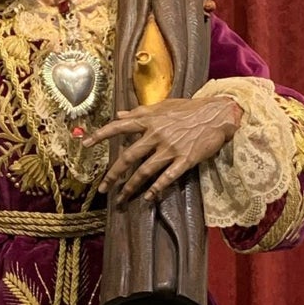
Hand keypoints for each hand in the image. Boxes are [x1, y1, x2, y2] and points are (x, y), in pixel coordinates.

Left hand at [83, 96, 242, 204]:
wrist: (217, 114)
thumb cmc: (189, 109)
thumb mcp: (163, 106)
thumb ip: (139, 111)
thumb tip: (118, 115)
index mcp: (149, 120)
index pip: (119, 127)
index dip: (101, 135)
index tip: (86, 144)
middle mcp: (156, 134)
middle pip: (128, 156)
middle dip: (113, 174)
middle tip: (103, 188)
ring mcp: (170, 148)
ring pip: (144, 171)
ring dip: (131, 186)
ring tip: (122, 198)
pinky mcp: (185, 160)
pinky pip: (167, 177)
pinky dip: (156, 189)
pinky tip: (147, 197)